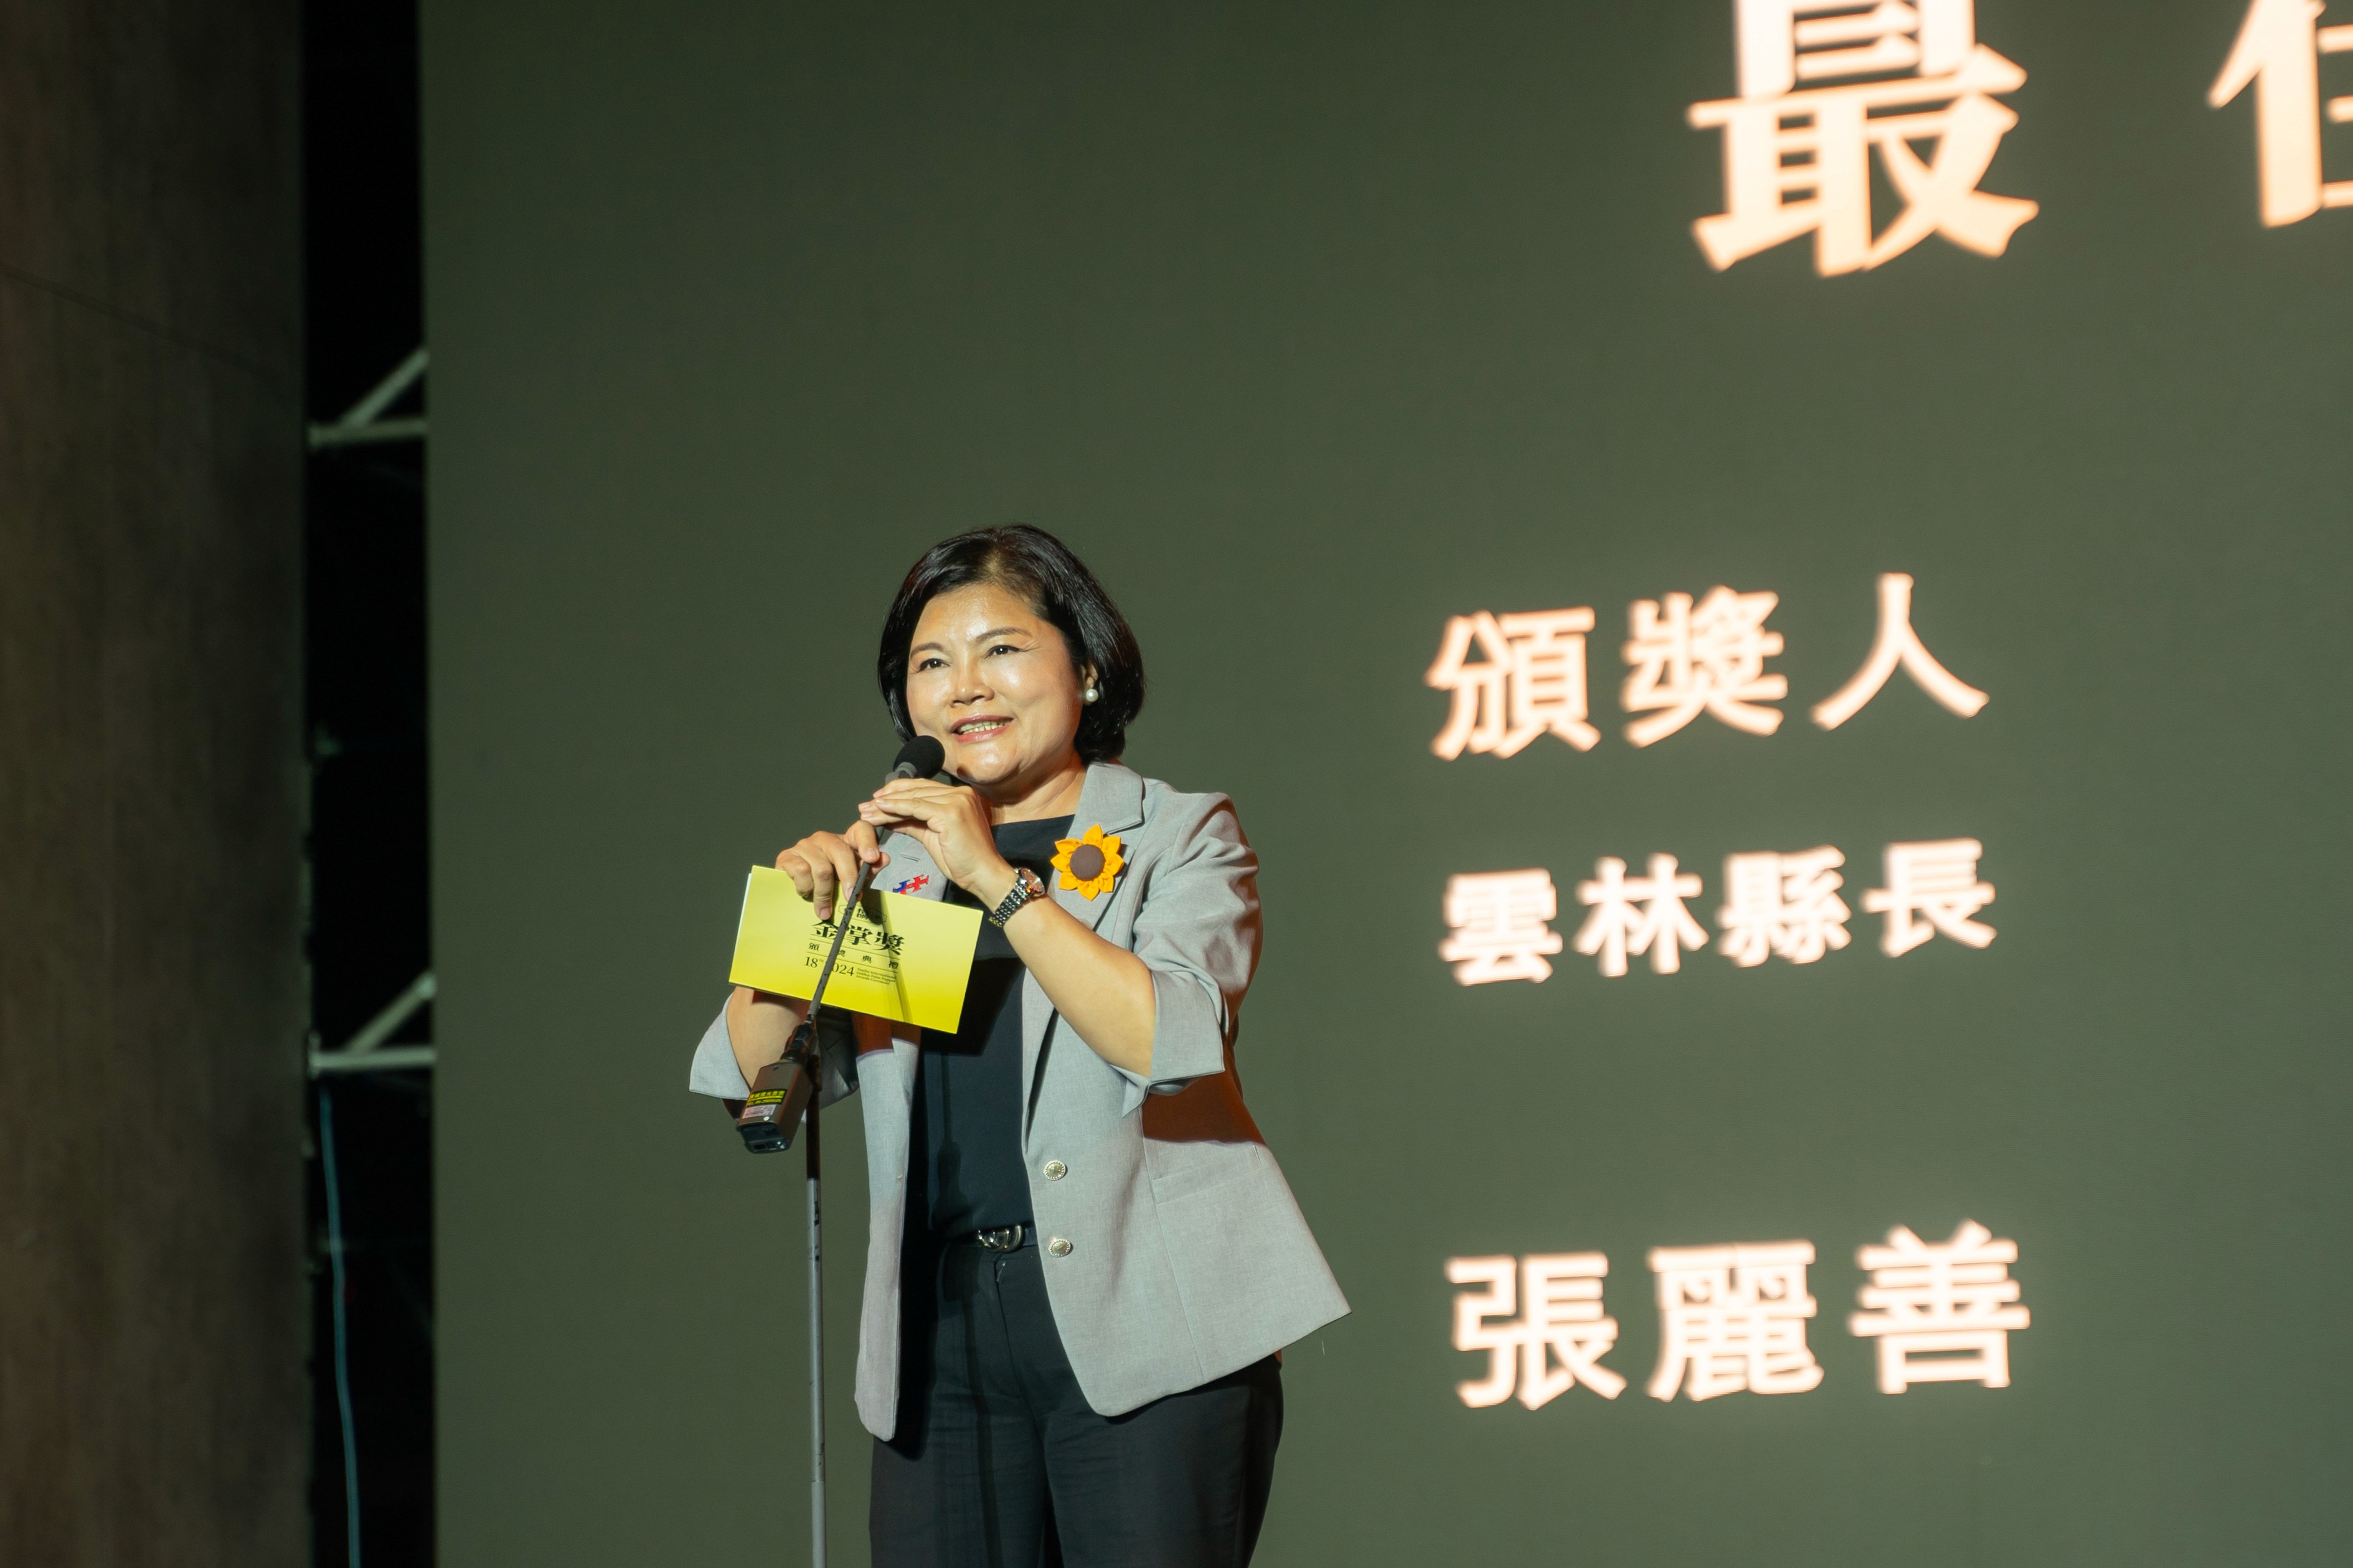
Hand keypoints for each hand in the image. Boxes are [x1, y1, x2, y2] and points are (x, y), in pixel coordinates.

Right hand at [774, 820, 887, 921]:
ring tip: (824, 910)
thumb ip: (866, 871)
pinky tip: (805, 894)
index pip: (859, 829)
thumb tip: (884, 859)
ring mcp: (804, 845)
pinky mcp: (786, 857)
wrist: (794, 891)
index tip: (873, 858)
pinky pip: (802, 873)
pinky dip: (806, 889)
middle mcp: (824, 838)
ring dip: (825, 894)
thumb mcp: (849, 880)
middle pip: (840, 851)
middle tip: (851, 898)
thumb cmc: (827, 885)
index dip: (867, 841)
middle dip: (848, 877)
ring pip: (821, 868)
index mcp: (844, 841)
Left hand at [859, 779, 1015, 904]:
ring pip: (913, 798)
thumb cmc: (962, 860)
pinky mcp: (951, 812)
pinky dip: (896, 808)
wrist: (983, 875)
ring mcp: (957, 800)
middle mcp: (960, 793)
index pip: (922, 788)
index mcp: (960, 795)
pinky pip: (916, 807)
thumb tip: (889, 815)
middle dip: (887, 797)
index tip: (877, 800)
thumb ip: (913, 822)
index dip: (897, 792)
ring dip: (886, 804)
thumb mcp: (932, 836)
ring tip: (867, 810)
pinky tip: (880, 809)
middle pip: (915, 790)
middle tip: (866, 805)